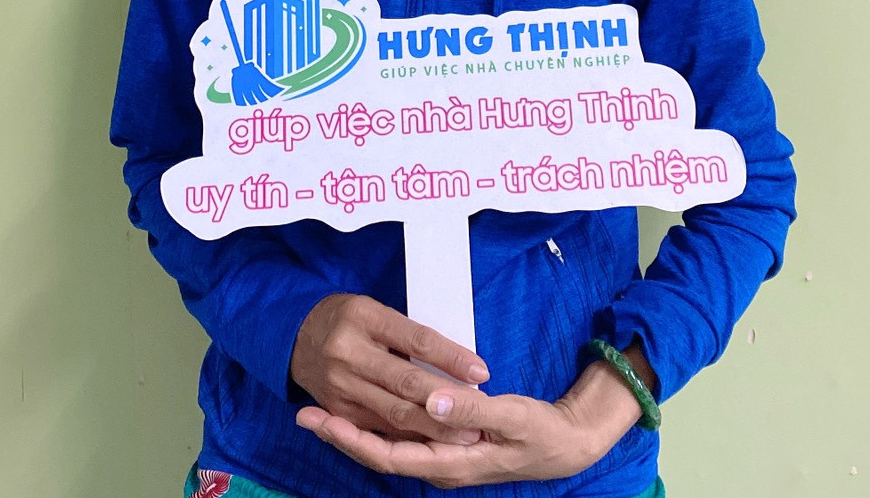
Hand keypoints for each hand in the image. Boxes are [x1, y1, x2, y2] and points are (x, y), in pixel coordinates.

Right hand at [290, 293, 488, 444]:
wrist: (298, 337)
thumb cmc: (349, 320)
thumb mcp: (377, 312)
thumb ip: (409, 336)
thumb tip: (455, 362)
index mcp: (364, 317)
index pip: (417, 340)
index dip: (452, 357)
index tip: (480, 371)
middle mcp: (349, 353)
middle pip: (407, 382)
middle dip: (446, 401)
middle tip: (479, 411)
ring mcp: (341, 386)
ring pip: (395, 413)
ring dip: (433, 427)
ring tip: (465, 433)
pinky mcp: (338, 412)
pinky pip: (380, 429)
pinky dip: (409, 437)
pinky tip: (433, 441)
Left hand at [296, 358, 643, 487]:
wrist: (565, 444)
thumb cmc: (540, 433)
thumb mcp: (512, 418)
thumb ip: (472, 411)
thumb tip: (431, 402)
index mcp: (449, 463)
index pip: (388, 455)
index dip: (352, 439)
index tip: (320, 420)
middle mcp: (439, 466)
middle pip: (379, 453)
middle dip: (341, 434)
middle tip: (304, 412)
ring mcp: (443, 458)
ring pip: (390, 446)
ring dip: (356, 428)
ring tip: (323, 408)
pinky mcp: (448, 445)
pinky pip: (405, 437)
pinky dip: (381, 424)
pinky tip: (367, 407)